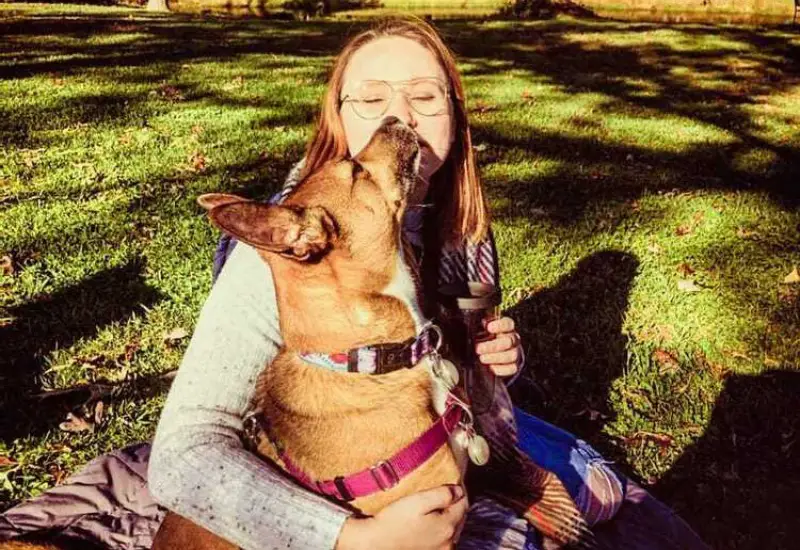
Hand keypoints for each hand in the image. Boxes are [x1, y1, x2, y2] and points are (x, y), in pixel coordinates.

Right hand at [335, 485, 467, 549]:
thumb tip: (458, 490)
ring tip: (436, 509)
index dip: (458, 491)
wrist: (376, 543)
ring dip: (448, 519)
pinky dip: (441, 531)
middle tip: (443, 494)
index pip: (463, 503)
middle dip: (454, 506)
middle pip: (459, 518)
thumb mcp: (418, 500)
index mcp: (448, 525)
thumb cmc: (394, 520)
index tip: (451, 483)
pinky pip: (444, 541)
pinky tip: (429, 525)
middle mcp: (449, 542)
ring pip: (452, 530)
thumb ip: (442, 494)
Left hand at [475, 317, 521, 376]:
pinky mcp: (515, 366)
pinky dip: (501, 369)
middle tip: (478, 349)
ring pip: (512, 355)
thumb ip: (478, 328)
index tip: (488, 328)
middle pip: (509, 341)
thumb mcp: (480, 333)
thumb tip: (474, 325)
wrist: (490, 359)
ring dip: (495, 357)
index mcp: (506, 328)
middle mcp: (513, 339)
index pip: (508, 324)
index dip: (500, 325)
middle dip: (492, 346)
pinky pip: (512, 368)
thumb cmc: (484, 342)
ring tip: (482, 358)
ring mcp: (516, 353)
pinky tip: (490, 367)